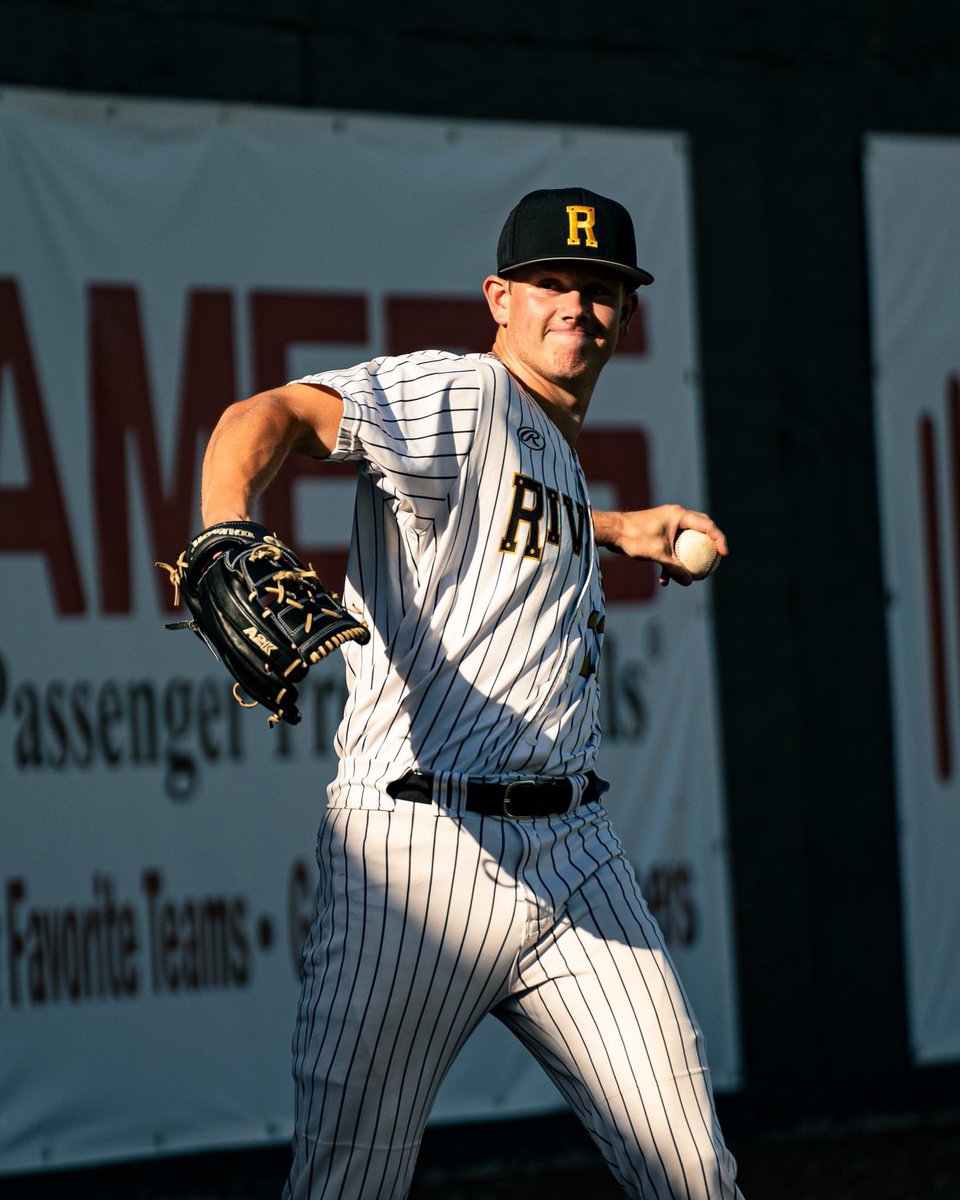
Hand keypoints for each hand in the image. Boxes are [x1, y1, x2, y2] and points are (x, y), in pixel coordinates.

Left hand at [593, 504, 728, 587]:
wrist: (612, 532)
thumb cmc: (634, 537)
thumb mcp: (658, 554)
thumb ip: (675, 568)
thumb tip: (689, 582)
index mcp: (679, 515)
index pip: (707, 525)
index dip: (719, 539)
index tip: (724, 555)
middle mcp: (676, 517)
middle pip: (700, 531)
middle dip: (708, 547)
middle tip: (715, 560)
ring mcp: (668, 525)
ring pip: (685, 543)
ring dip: (687, 559)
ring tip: (693, 576)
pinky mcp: (659, 534)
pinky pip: (671, 549)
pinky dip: (670, 563)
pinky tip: (664, 581)